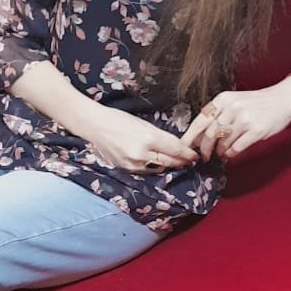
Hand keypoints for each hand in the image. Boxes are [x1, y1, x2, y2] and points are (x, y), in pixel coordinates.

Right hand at [85, 106, 199, 173]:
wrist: (95, 126)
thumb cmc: (120, 119)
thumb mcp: (144, 124)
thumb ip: (161, 136)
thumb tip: (177, 146)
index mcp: (149, 138)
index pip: (175, 149)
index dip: (187, 154)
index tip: (195, 155)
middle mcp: (142, 153)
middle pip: (170, 162)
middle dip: (182, 162)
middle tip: (191, 161)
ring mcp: (134, 163)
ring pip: (159, 168)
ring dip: (170, 166)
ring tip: (177, 163)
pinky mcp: (127, 169)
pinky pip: (146, 171)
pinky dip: (155, 168)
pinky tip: (159, 164)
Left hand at [180, 81, 290, 162]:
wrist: (284, 98)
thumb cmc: (257, 103)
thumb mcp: (235, 102)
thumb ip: (218, 115)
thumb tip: (200, 137)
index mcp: (224, 99)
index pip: (201, 120)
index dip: (190, 136)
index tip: (184, 147)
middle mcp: (233, 108)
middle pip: (210, 134)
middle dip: (204, 148)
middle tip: (203, 156)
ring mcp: (245, 119)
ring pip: (223, 142)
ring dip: (219, 151)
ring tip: (221, 152)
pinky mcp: (256, 130)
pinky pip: (237, 148)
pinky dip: (231, 153)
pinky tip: (231, 153)